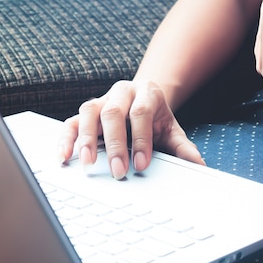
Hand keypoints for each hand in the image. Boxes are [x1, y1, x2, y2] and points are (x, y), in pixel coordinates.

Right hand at [58, 80, 203, 178]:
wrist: (143, 99)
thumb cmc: (156, 118)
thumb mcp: (171, 129)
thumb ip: (182, 146)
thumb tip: (198, 164)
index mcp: (146, 92)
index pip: (141, 112)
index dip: (141, 139)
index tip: (141, 164)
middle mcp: (121, 91)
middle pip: (113, 112)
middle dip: (115, 143)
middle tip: (117, 170)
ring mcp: (101, 99)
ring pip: (89, 111)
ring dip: (87, 138)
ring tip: (87, 162)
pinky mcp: (86, 112)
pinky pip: (72, 121)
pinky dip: (67, 138)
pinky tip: (64, 156)